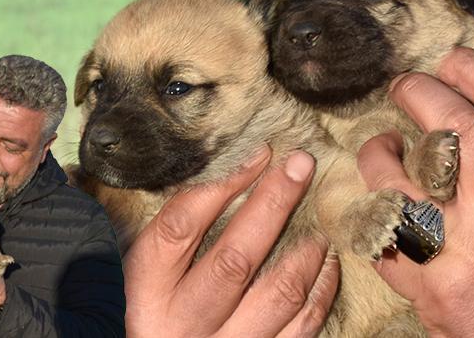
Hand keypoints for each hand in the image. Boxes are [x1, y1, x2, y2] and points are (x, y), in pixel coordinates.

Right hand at [124, 145, 339, 337]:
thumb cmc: (164, 305)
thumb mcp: (153, 270)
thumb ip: (179, 229)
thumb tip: (231, 170)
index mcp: (149, 290)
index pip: (180, 227)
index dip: (221, 185)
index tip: (257, 153)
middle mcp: (184, 323)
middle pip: (235, 258)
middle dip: (274, 203)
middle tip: (301, 164)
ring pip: (278, 293)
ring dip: (306, 247)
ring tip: (317, 217)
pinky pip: (303, 324)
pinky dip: (321, 287)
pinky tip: (325, 260)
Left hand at [357, 47, 473, 336]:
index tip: (452, 61)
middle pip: (450, 126)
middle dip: (418, 92)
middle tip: (403, 87)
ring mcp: (460, 245)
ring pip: (398, 174)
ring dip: (379, 149)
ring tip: (381, 144)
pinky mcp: (425, 280)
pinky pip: (380, 228)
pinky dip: (370, 207)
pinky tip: (373, 198)